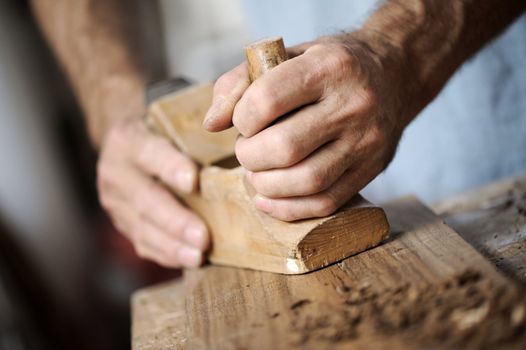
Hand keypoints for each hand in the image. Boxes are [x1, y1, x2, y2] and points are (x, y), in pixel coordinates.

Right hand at [97, 118, 208, 267]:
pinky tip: (188, 260)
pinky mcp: (121, 222)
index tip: (194, 182)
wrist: (126, 144)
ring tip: (198, 256)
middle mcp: (115, 171)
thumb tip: (238, 152)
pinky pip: (142, 242)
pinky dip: (166, 253)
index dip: (171, 168)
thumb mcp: (171, 123)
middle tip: (203, 237)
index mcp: (128, 139)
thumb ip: (195, 135)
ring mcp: (114, 201)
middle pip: (146, 199)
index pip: (150, 153)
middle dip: (176, 221)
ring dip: (173, 245)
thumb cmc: (163, 132)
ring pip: (143, 227)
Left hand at [204, 34, 417, 220]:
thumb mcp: (287, 55)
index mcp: (328, 67)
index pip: (267, 100)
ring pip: (306, 181)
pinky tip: (269, 199)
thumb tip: (211, 124)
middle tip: (247, 152)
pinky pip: (325, 203)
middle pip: (284, 147)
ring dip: (266, 186)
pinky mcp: (372, 169)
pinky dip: (288, 209)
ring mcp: (366, 141)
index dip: (241, 118)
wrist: (394, 74)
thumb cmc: (330, 66)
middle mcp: (353, 104)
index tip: (243, 121)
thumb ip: (240, 83)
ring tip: (257, 175)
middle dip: (250, 157)